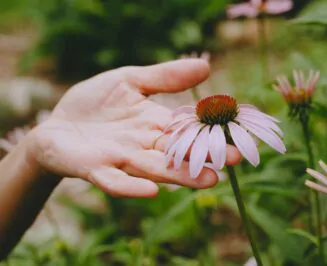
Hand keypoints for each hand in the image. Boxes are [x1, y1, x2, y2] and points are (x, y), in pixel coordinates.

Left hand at [29, 59, 240, 197]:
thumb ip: (164, 77)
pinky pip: (114, 180)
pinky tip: (149, 190)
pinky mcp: (95, 168)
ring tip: (210, 179)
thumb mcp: (129, 80)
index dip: (210, 129)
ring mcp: (121, 159)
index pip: (188, 127)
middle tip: (236, 159)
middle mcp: (144, 145)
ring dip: (181, 176)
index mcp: (155, 123)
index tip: (238, 130)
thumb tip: (205, 66)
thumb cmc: (94, 104)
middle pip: (179, 153)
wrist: (56, 124)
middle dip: (206, 157)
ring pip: (155, 169)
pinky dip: (130, 186)